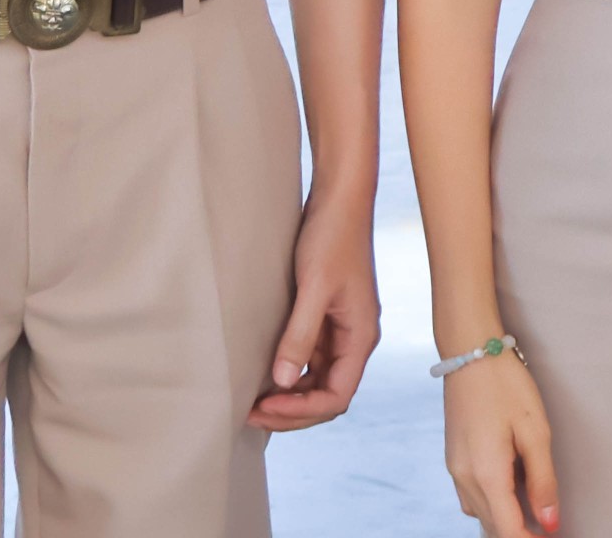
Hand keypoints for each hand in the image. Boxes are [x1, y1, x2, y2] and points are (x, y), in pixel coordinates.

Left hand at [252, 188, 380, 430]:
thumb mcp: (314, 287)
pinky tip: (263, 374)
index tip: (265, 405)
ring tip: (252, 400)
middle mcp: (354, 339)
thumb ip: (300, 336)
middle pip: (327, 395)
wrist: (339, 198)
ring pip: (316, 380)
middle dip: (292, 410)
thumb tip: (281, 382)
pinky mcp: (326, 317)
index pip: (336, 396)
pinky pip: (309, 359)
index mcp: (361, 337)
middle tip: (250, 413)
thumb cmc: (332, 237)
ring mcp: (340, 329)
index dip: (301, 410)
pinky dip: (288, 373)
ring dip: (288, 396)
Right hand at [443, 349, 559, 534]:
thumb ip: (543, 481)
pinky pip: (472, 498)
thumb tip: (550, 522)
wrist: (470, 352)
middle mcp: (465, 479)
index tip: (552, 537)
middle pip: (494, 528)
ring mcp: (455, 470)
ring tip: (534, 506)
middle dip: (521, 533)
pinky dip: (493, 504)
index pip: (509, 532)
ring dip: (506, 520)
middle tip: (549, 524)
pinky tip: (510, 487)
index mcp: (486, 475)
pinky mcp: (454, 460)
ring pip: (481, 515)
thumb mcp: (536, 432)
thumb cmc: (506, 386)